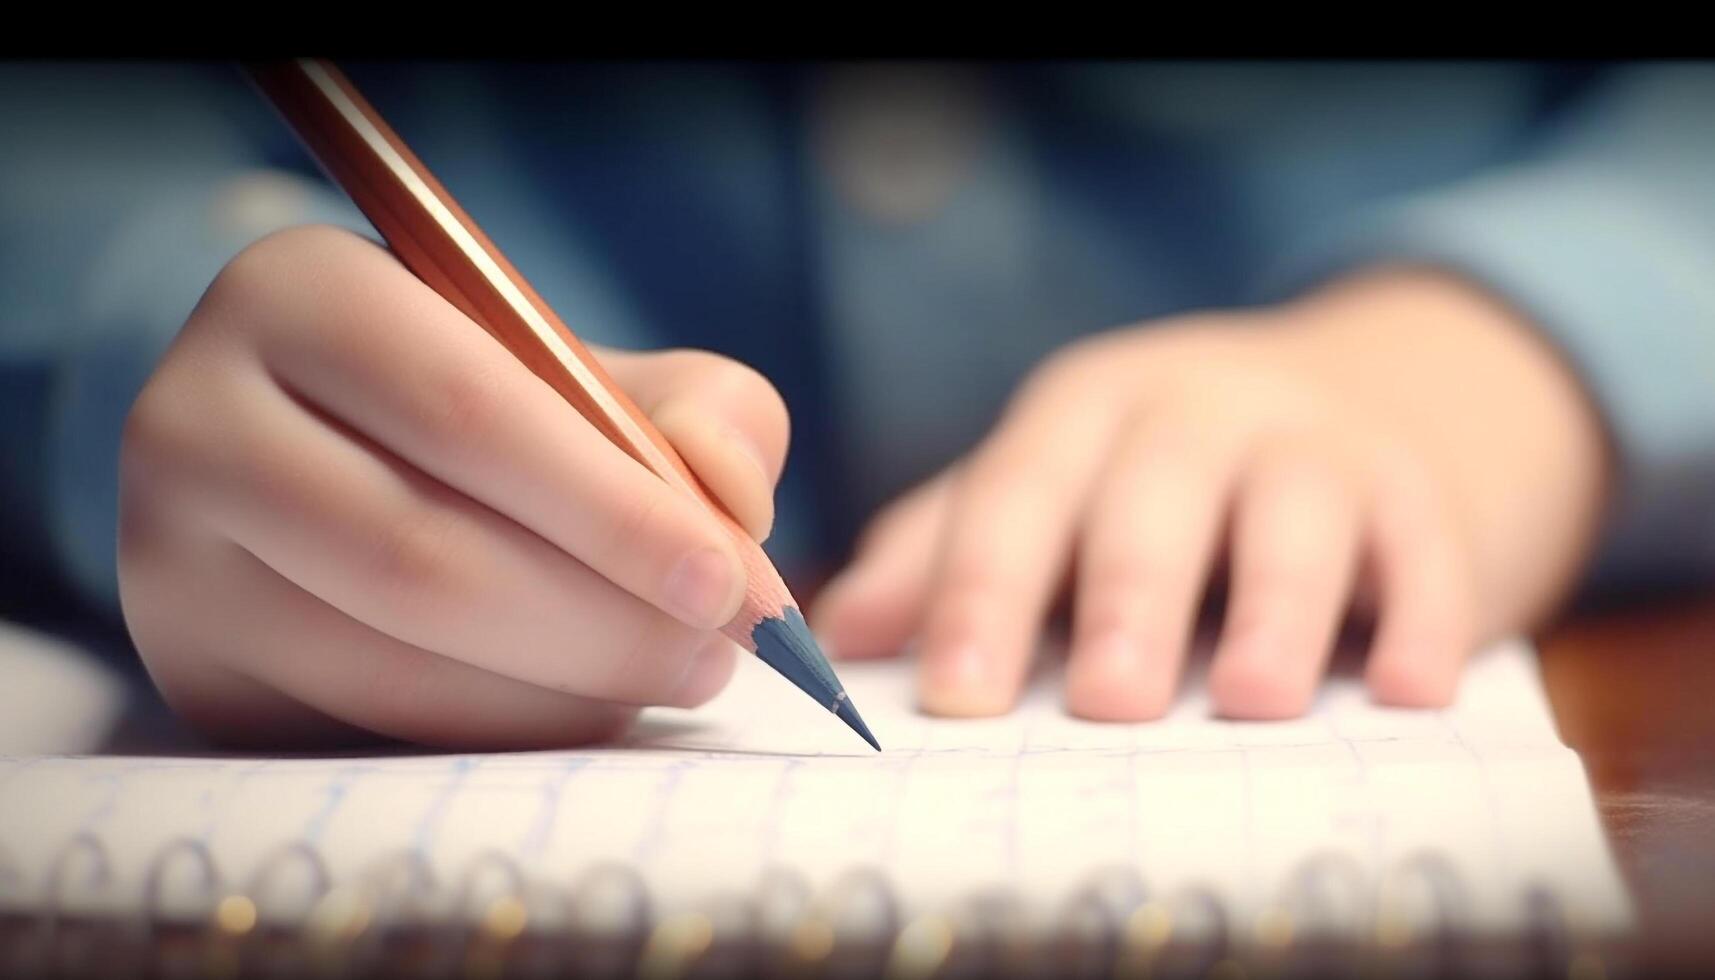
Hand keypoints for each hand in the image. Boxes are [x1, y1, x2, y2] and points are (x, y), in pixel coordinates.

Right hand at [119, 225, 789, 748]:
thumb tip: (729, 505)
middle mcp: (200, 416)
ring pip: (391, 664)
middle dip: (602, 624)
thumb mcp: (603, 369)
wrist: (338, 454)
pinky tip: (583, 703)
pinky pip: (370, 730)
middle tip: (718, 654)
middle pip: (420, 555)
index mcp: (302, 295)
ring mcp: (172, 558)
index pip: (465, 412)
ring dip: (564, 693)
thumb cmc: (494, 402)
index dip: (613, 512)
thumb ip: (702, 412)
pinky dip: (504, 732)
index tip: (730, 584)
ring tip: (675, 674)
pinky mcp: (195, 669)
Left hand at [814, 267, 1608, 719]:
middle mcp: (1199, 408)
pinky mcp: (1420, 490)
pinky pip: (1427, 548)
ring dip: (1275, 604)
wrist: (1355, 392)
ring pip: (1296, 509)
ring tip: (1251, 699)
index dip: (983, 590)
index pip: (1019, 493)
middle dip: (1127, 594)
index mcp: (1084, 412)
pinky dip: (1425, 616)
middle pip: (1153, 493)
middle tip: (1106, 701)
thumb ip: (946, 549)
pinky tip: (1410, 690)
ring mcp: (1316, 441)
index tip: (956, 692)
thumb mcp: (1050, 482)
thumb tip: (842, 641)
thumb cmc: (1159, 474)